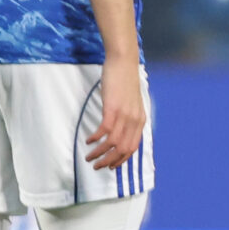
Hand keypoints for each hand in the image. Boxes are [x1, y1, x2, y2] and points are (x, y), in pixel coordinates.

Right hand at [85, 56, 145, 170]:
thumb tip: (120, 128)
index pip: (133, 148)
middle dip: (109, 161)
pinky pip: (105, 130)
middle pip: (123, 149)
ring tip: (89, 157)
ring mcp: (124, 115)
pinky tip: (88, 140)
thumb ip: (128, 116)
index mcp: (140, 121)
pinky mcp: (113, 109)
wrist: (123, 63)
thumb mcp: (130, 102)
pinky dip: (96, 139)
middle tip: (96, 166)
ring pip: (113, 143)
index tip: (110, 166)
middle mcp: (134, 121)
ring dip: (100, 153)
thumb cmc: (124, 81)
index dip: (121, 160)